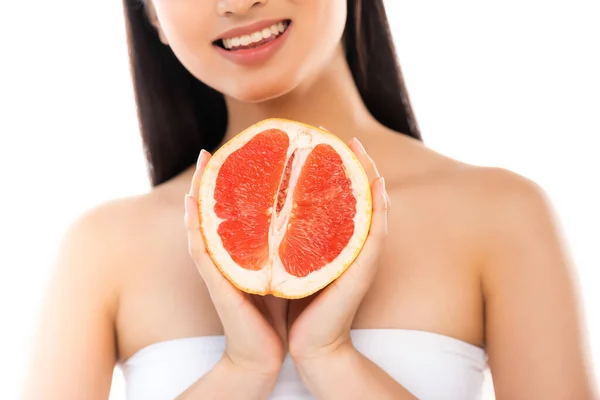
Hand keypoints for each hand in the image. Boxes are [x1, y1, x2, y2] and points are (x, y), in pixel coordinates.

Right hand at [184, 150, 287, 377]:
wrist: (267, 355)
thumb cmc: (279, 313)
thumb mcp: (289, 270)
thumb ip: (291, 246)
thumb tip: (312, 217)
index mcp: (248, 250)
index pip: (241, 209)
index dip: (241, 181)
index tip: (247, 150)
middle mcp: (230, 255)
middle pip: (219, 211)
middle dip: (216, 178)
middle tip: (214, 148)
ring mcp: (221, 269)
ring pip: (205, 223)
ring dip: (201, 192)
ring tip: (203, 161)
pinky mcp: (219, 286)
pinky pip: (203, 252)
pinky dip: (195, 227)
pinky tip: (192, 203)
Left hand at [287, 137, 389, 361]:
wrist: (308, 346)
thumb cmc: (296, 305)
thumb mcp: (286, 263)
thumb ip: (283, 239)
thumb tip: (263, 208)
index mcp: (333, 244)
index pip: (340, 200)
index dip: (338, 170)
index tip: (327, 142)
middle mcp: (350, 248)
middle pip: (360, 199)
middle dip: (357, 166)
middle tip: (346, 137)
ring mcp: (360, 260)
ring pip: (373, 210)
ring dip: (371, 179)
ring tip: (363, 151)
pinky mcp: (361, 273)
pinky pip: (375, 236)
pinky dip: (379, 210)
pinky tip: (378, 186)